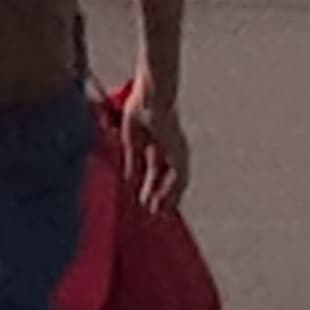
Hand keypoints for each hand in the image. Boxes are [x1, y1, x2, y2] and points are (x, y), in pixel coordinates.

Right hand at [124, 77, 190, 211]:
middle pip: (167, 179)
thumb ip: (132, 160)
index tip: (143, 200)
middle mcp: (171, 150)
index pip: (156, 171)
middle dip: (159, 196)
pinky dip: (170, 191)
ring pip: (176, 182)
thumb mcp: (131, 140)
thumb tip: (129, 179)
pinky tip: (162, 201)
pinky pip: (179, 178)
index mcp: (158, 143)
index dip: (149, 186)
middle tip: (153, 213)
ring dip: (166, 198)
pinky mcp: (180, 153)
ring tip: (158, 213)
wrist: (152, 96)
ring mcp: (178, 152)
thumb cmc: (140, 107)